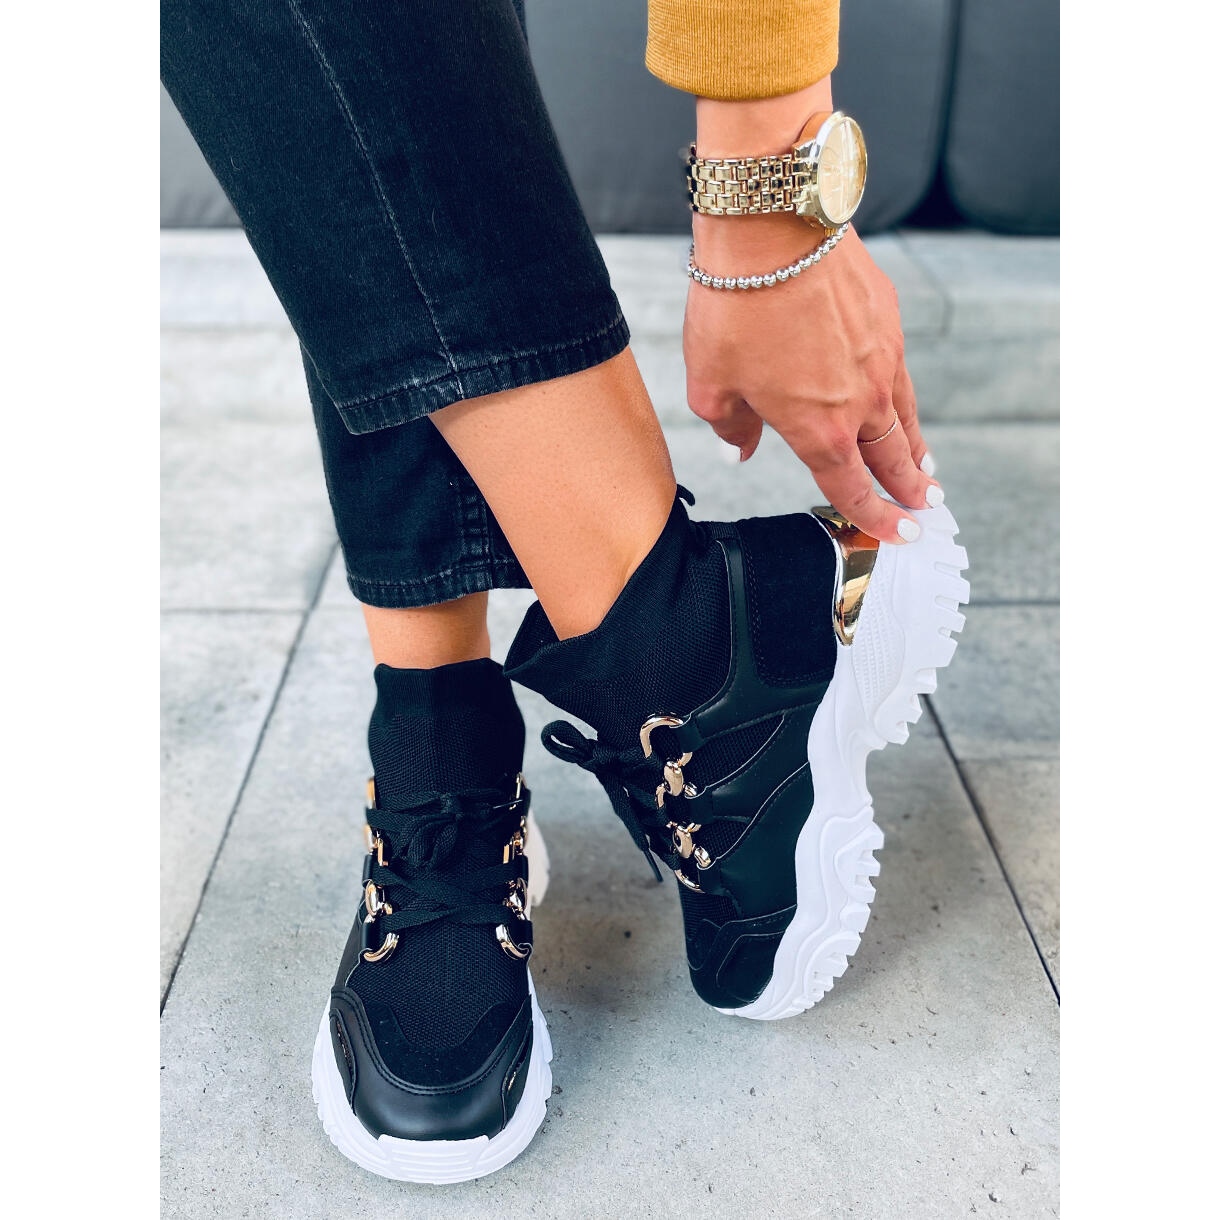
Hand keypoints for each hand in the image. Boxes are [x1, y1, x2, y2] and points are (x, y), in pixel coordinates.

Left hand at [685, 81, 938, 543]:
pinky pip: (899, 370)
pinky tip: (900, 399)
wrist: (772, 228)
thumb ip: (729, 426)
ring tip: (925, 466)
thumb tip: (741, 447)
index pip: (850, 487)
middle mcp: (860, 401)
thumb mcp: (709, 383)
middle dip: (908, 488)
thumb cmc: (732, 307)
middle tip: (925, 507)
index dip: (874, 516)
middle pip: (892, 458)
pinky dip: (904, 397)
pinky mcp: (888, 318)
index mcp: (817, 428)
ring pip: (905, 416)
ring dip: (916, 446)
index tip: (896, 533)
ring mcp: (882, 357)